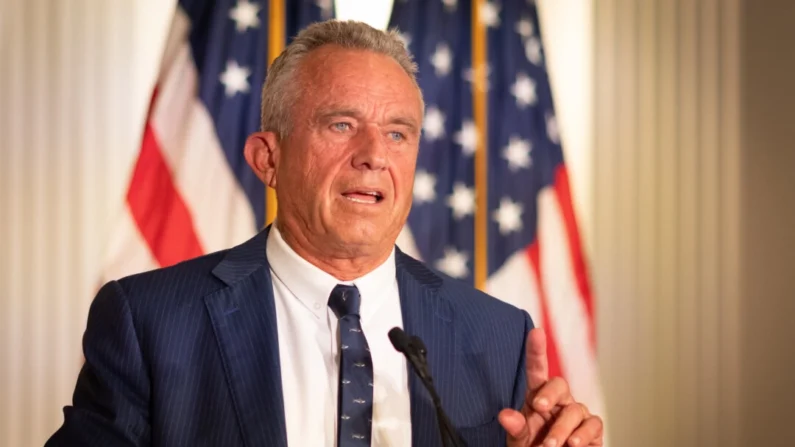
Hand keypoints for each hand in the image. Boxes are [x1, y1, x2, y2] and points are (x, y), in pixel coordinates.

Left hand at [498, 328, 602, 445]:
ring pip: (574, 410)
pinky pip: (592, 424)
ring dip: (561, 429)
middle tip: (539, 406)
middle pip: (559, 384)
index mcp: (538, 398)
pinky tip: (573, 444)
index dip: (536, 351)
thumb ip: (515, 427)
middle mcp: (559, 402)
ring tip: (549, 446)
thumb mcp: (520, 440)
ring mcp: (577, 414)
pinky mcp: (593, 429)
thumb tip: (504, 415)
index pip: (537, 370)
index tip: (536, 332)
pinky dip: (582, 435)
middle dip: (549, 393)